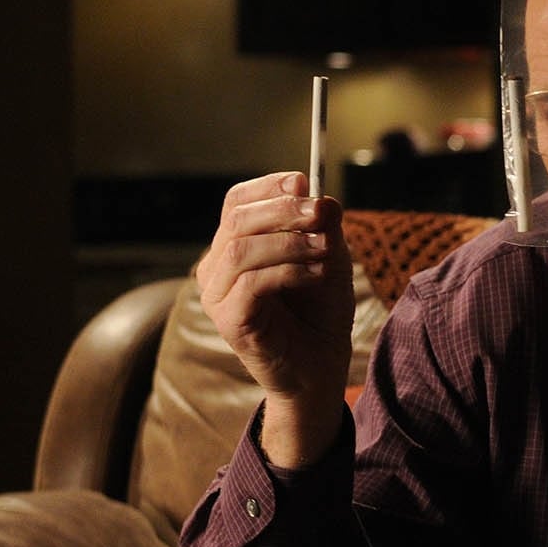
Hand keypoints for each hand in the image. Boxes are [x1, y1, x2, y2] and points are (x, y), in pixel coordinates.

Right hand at [196, 171, 354, 463]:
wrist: (321, 365)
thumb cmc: (320, 311)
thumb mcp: (330, 258)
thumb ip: (324, 227)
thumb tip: (320, 193)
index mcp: (235, 246)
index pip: (236, 202)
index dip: (267, 187)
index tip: (303, 181)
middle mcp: (217, 268)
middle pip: (237, 221)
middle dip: (283, 211)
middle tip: (320, 212)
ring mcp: (217, 295)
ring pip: (241, 250)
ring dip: (289, 242)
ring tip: (325, 249)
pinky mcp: (229, 321)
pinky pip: (252, 284)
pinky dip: (289, 271)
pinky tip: (318, 273)